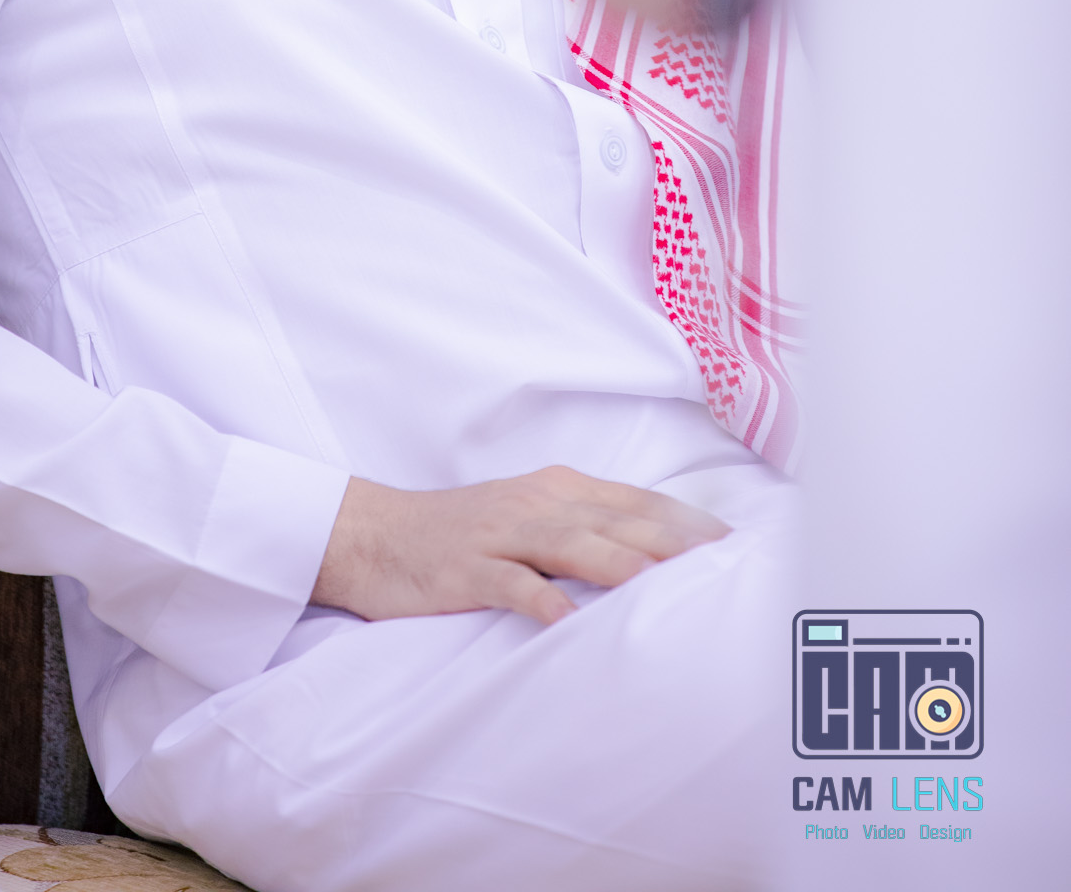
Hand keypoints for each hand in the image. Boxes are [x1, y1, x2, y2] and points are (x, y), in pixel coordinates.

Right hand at [311, 465, 729, 627]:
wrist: (373, 535)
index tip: (738, 545)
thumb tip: (655, 557)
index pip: (637, 502)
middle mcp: (537, 504)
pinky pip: (511, 584)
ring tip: (665, 584)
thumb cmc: (461, 535)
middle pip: (616, 520)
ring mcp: (501, 534)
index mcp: (558, 490)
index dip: (687, 521)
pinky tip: (568, 622)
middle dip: (672, 541)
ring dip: (621, 563)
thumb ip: (586, 530)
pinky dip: (542, 600)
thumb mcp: (528, 519)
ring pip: (572, 544)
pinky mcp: (466, 569)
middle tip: (724, 565)